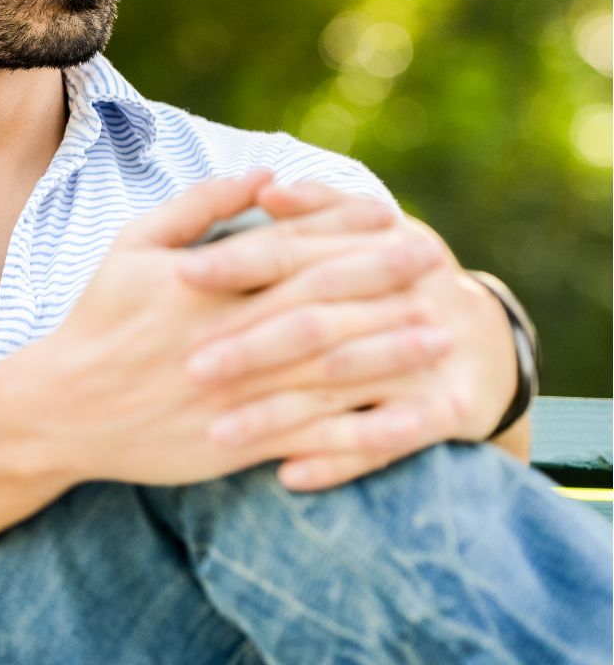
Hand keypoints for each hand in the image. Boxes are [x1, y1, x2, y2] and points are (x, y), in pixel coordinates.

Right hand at [31, 171, 448, 487]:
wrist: (58, 411)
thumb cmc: (96, 321)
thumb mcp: (130, 247)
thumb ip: (197, 207)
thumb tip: (264, 173)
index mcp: (202, 286)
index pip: (289, 249)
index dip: (344, 231)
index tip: (392, 218)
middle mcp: (225, 337)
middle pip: (322, 303)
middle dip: (384, 281)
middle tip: (436, 263)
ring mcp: (235, 395)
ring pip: (327, 370)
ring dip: (390, 352)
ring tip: (440, 334)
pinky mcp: (239, 444)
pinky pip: (312, 437)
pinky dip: (361, 429)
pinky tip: (402, 416)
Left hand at [181, 181, 516, 489]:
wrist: (482, 340)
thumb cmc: (393, 276)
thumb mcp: (363, 232)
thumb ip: (313, 210)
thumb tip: (266, 188)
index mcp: (374, 248)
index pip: (295, 251)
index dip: (239, 260)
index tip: (182, 274)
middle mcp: (401, 301)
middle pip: (314, 323)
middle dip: (251, 346)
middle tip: (191, 366)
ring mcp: (424, 360)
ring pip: (341, 387)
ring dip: (279, 415)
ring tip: (219, 435)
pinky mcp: (446, 411)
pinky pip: (388, 440)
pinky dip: (339, 459)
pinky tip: (289, 476)